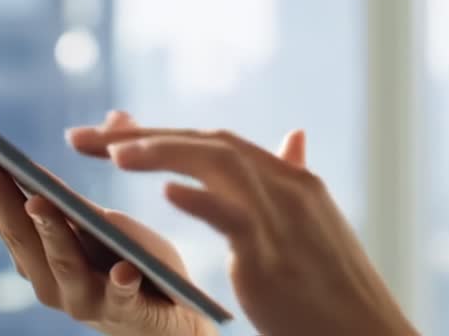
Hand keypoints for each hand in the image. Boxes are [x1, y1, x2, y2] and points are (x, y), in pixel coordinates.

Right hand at [0, 111, 213, 335]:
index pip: (1, 213)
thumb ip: (106, 174)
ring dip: (49, 233)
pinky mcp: (127, 311)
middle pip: (19, 233)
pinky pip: (122, 298)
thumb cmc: (133, 263)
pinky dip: (119, 284)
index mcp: (39, 254)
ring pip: (62, 263)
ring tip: (39, 202)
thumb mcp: (111, 219)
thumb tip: (116, 115)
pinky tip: (124, 269)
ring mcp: (85, 299)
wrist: (172, 319)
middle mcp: (50, 280)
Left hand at [67, 122, 418, 335]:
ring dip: (164, 152)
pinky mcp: (274, 253)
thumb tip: (294, 136)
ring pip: (218, 163)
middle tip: (81, 139)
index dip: (160, 134)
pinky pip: (234, 215)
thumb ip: (291, 178)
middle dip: (144, 137)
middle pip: (208, 143)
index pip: (215, 142)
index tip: (109, 133)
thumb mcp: (312, 224)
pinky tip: (165, 193)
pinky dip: (201, 199)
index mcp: (291, 179)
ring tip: (113, 154)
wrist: (367, 334)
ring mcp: (282, 217)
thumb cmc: (334, 287)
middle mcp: (287, 186)